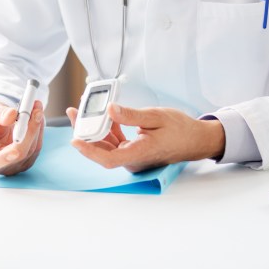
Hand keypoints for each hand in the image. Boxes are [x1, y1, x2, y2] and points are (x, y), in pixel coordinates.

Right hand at [0, 100, 44, 175]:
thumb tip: (12, 115)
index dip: (4, 158)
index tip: (16, 145)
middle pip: (18, 154)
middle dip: (29, 131)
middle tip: (36, 111)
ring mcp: (14, 166)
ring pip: (31, 149)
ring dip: (36, 127)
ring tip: (36, 107)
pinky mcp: (26, 161)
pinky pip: (37, 146)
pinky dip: (38, 129)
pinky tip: (36, 116)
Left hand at [66, 104, 225, 171]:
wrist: (195, 139)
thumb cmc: (180, 129)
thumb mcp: (156, 116)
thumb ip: (131, 115)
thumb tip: (110, 110)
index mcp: (140, 153)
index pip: (109, 158)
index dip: (90, 151)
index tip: (76, 140)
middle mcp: (133, 158)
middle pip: (102, 150)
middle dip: (85, 132)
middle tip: (73, 112)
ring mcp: (132, 156)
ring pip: (106, 145)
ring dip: (93, 129)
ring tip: (81, 110)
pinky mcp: (133, 150)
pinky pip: (114, 141)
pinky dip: (106, 128)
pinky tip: (101, 114)